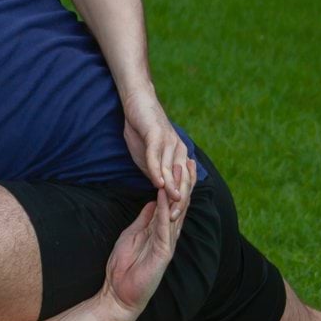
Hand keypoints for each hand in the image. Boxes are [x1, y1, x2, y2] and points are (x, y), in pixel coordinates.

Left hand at [95, 174, 192, 320]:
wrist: (118, 295)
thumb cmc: (125, 267)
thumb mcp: (133, 234)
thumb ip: (145, 219)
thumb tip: (153, 202)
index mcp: (161, 231)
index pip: (174, 204)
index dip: (178, 184)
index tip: (182, 163)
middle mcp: (168, 237)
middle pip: (181, 205)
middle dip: (185, 182)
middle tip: (189, 160)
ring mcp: (167, 245)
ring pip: (176, 214)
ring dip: (179, 192)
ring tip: (181, 172)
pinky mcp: (162, 255)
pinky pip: (164, 229)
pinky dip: (164, 212)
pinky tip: (165, 197)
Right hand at [122, 91, 194, 218]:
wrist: (137, 101)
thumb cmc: (142, 128)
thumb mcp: (148, 155)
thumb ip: (155, 170)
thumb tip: (158, 189)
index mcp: (179, 155)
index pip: (183, 182)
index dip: (180, 201)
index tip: (175, 219)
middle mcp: (179, 149)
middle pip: (181, 179)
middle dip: (179, 200)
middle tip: (174, 218)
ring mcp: (169, 141)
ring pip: (171, 170)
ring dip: (170, 189)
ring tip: (170, 205)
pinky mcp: (157, 134)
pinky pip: (157, 156)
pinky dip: (157, 171)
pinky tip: (156, 183)